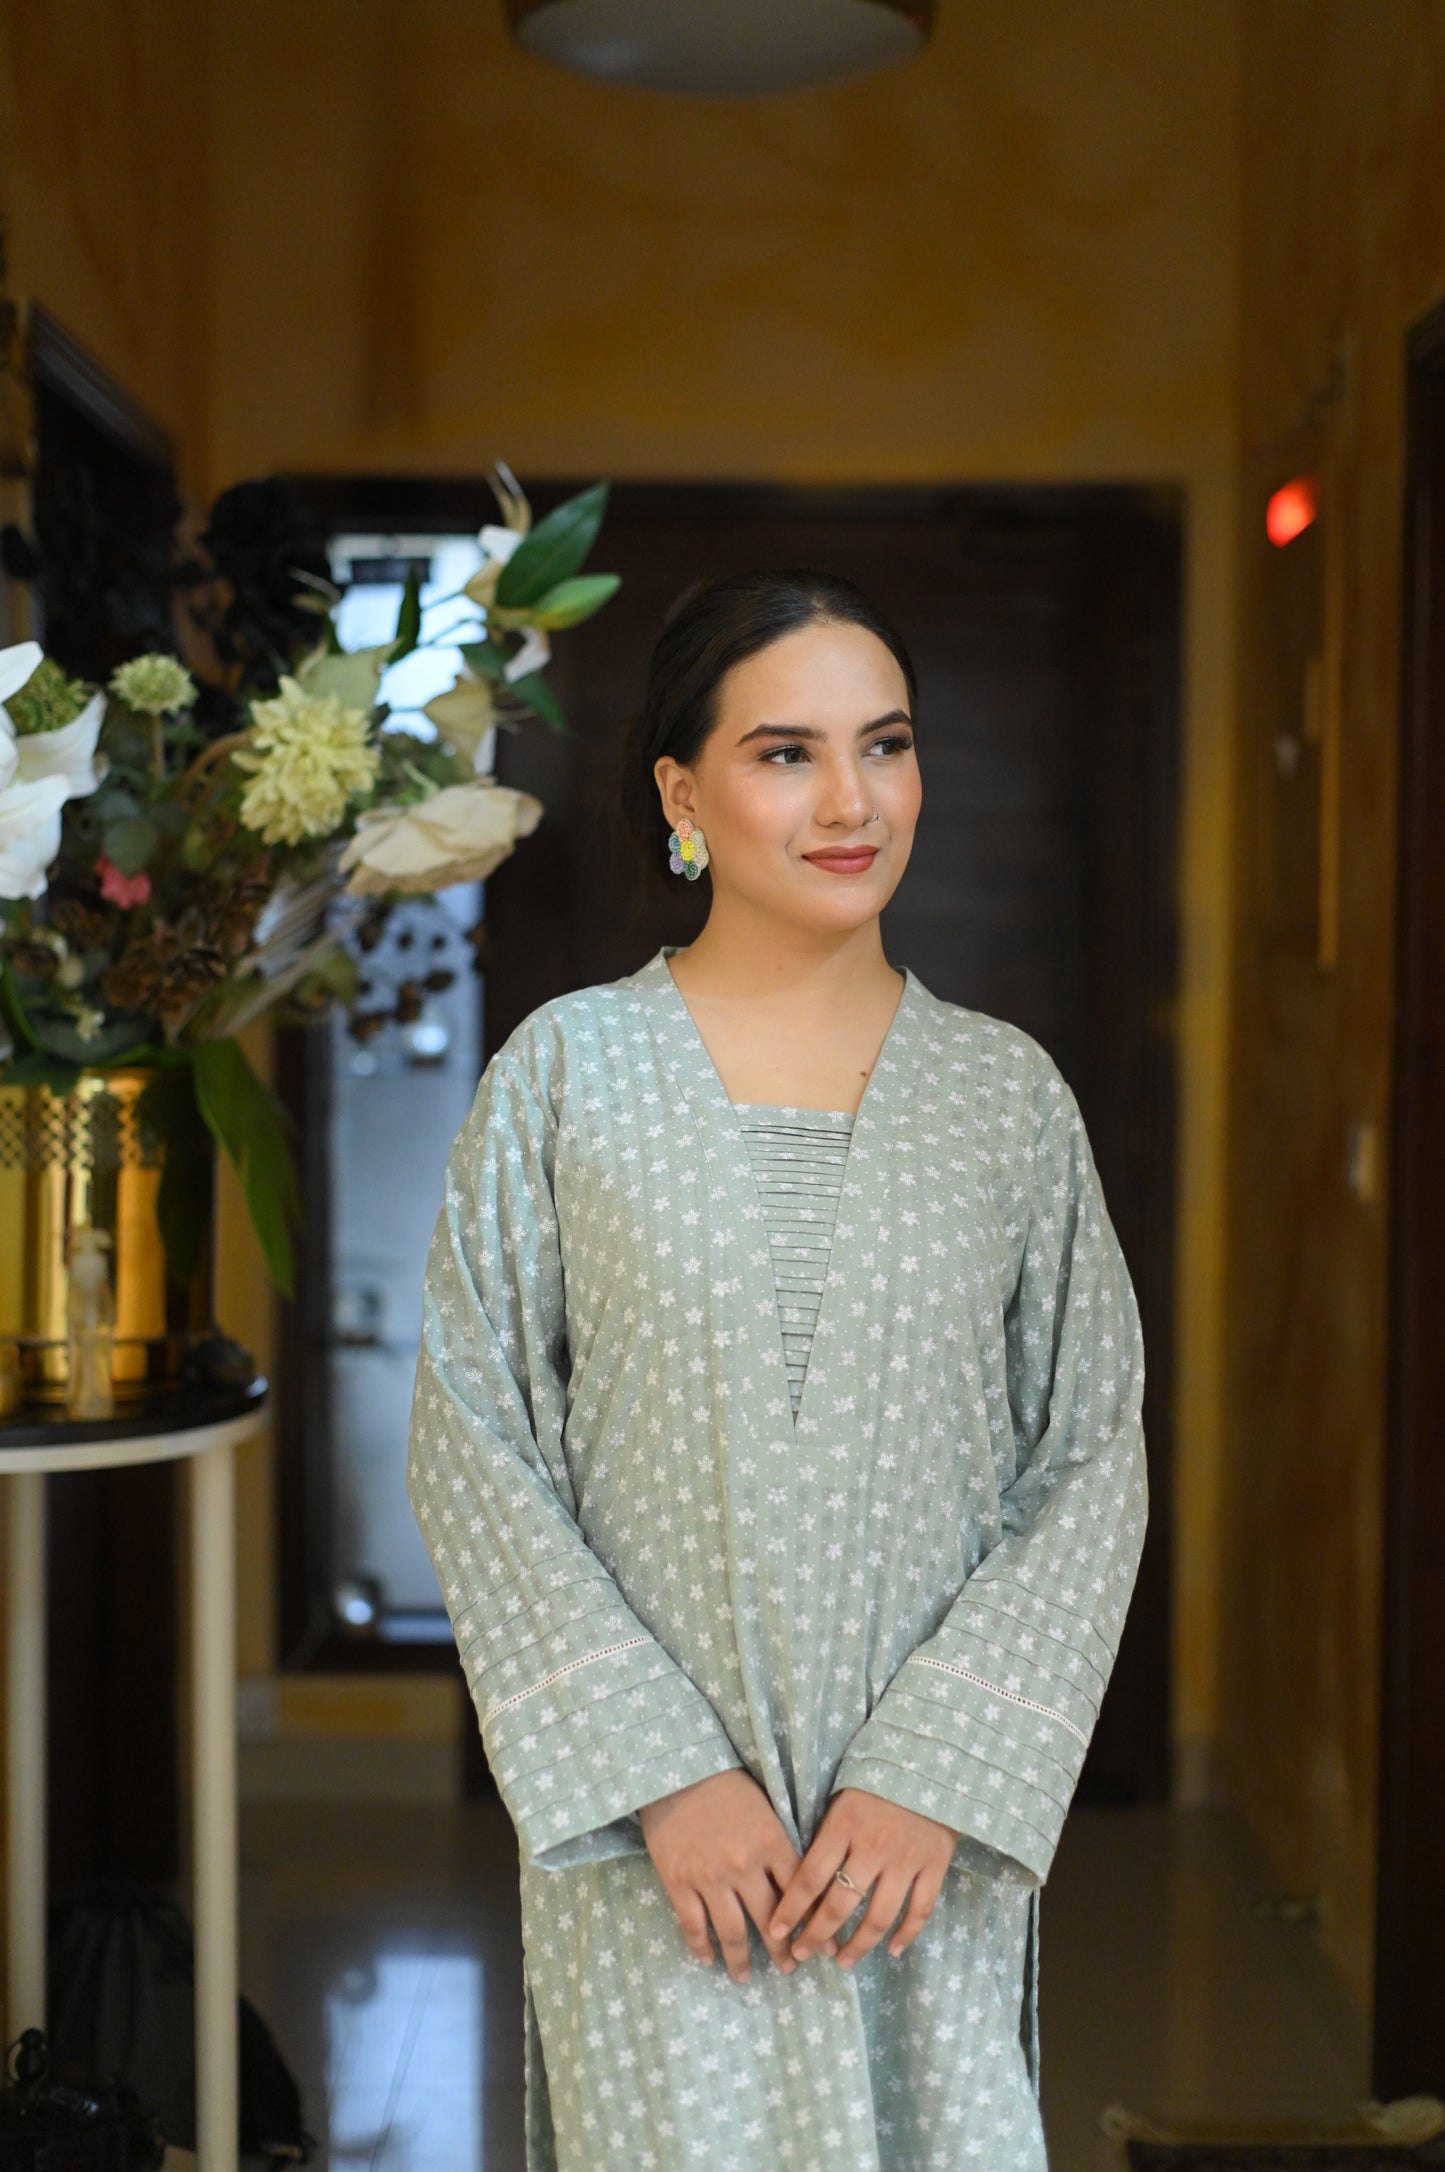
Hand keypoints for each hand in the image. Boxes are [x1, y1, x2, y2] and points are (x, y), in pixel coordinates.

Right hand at [638, 1768, 838, 1982]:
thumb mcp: (765, 1807)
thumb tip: (802, 1882)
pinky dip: (701, 1947)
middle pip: (770, 1921)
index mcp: (771, 1843)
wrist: (676, 1771)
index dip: (814, 1924)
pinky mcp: (679, 1882)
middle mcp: (744, 1866)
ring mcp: (710, 1877)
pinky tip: (708, 1959)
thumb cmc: (727, 1785)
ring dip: (742, 1960)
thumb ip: (780, 1845)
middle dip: (782, 1951)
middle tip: (789, 1968)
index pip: (800, 1894)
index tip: (823, 1946)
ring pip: (732, 1932)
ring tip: (746, 1977)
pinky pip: (693, 1925)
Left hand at [768, 1787, 958, 1968]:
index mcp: (843, 1825)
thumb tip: (799, 1876)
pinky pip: (920, 1910)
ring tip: (843, 1961)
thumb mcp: (842, 1795)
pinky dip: (907, 1935)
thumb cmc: (877, 1777)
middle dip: (816, 1935)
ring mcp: (906, 1859)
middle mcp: (873, 1846)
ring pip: (879, 1917)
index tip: (776, 1931)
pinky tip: (893, 1950)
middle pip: (840, 1904)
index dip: (791, 1909)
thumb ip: (826, 1833)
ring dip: (858, 1946)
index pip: (810, 1877)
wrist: (932, 1760)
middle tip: (802, 1954)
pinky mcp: (935, 1865)